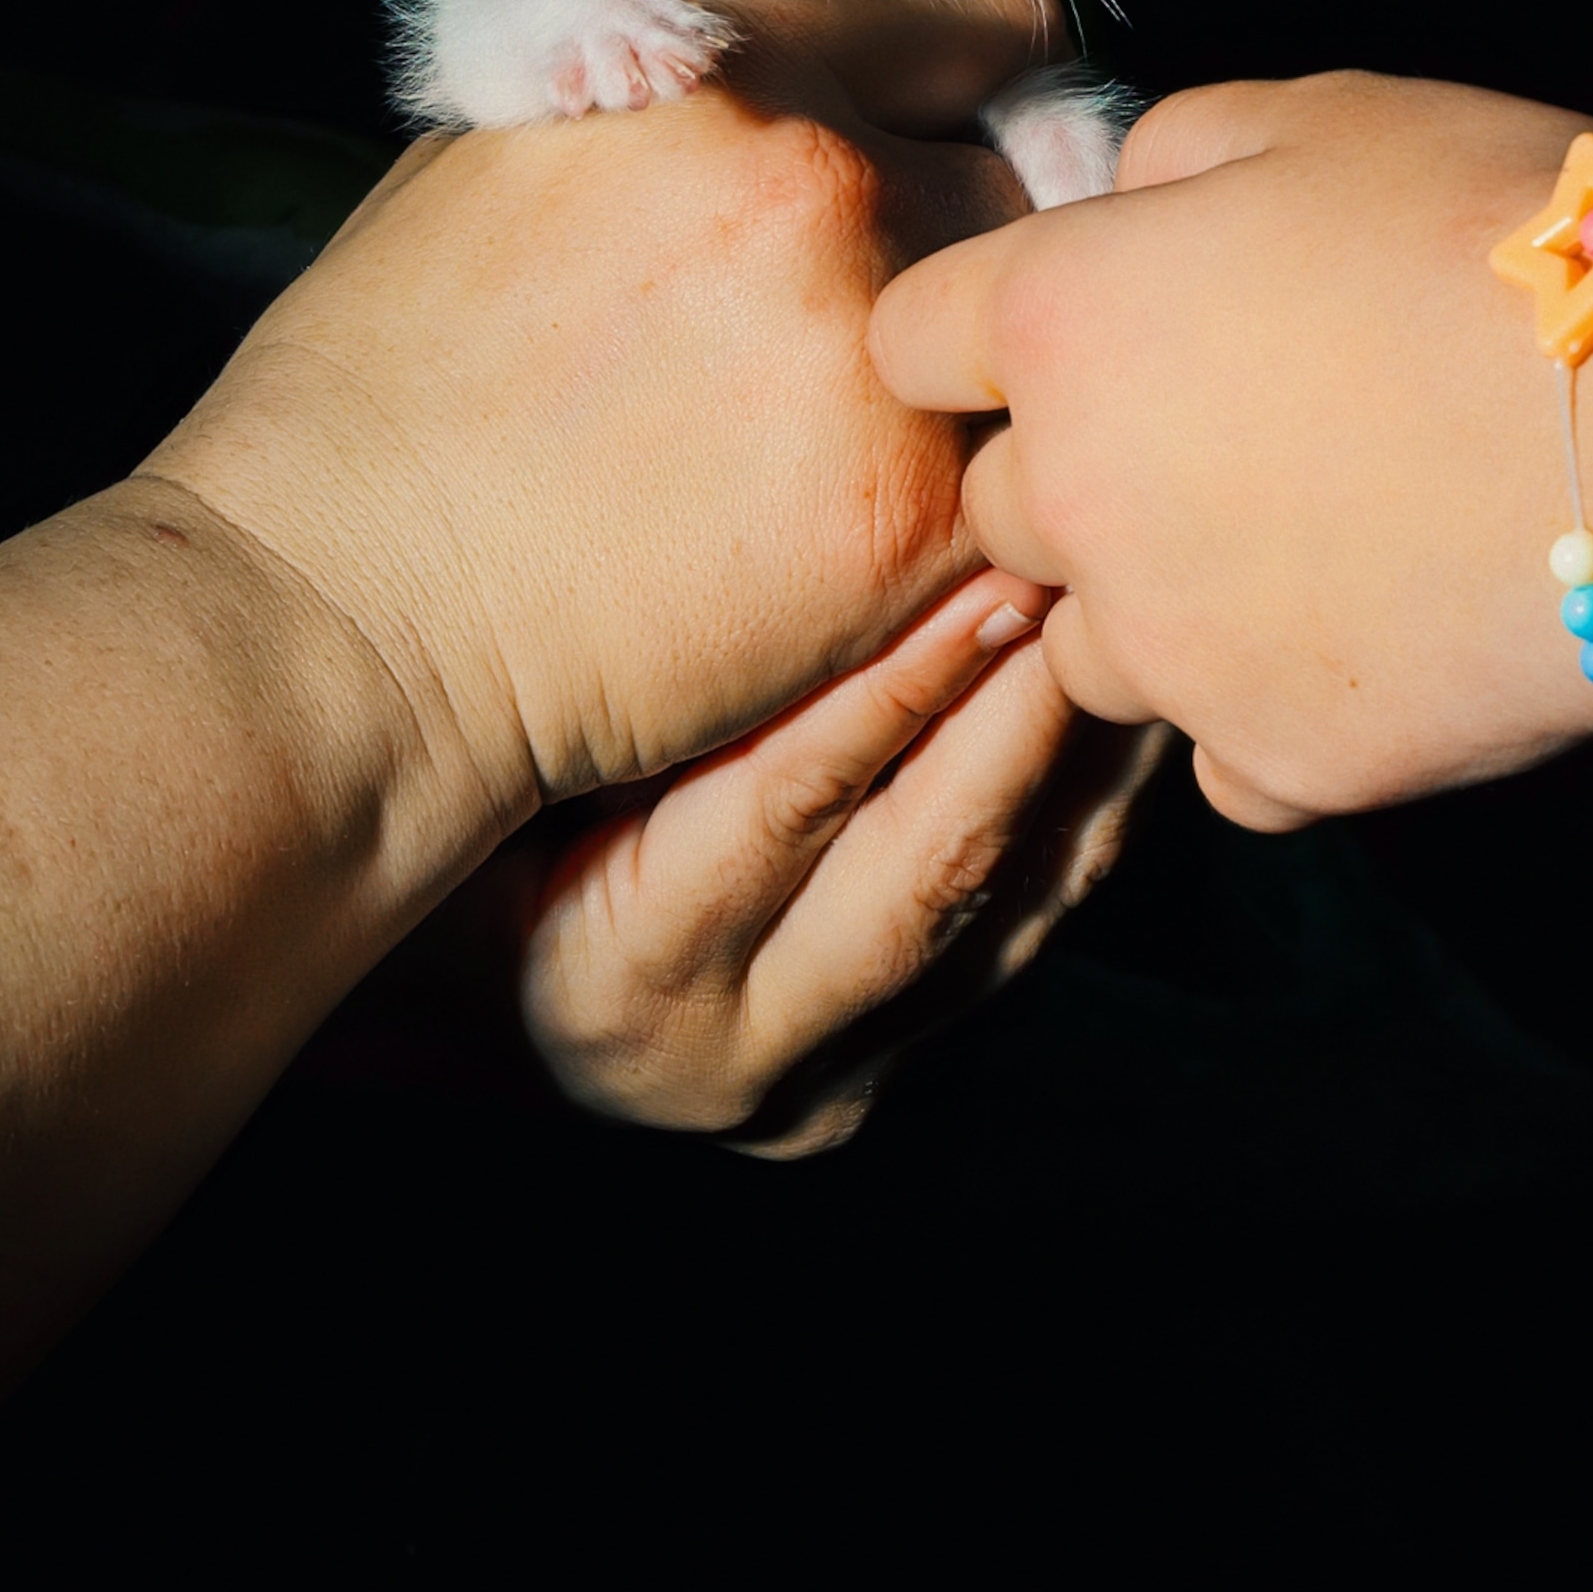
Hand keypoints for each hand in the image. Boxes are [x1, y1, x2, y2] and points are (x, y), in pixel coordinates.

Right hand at [141, 0, 1061, 846]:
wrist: (348, 604)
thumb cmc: (389, 384)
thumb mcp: (515, 144)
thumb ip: (682, 90)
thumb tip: (792, 79)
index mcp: (736, 63)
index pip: (980, 28)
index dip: (992, 87)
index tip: (997, 132)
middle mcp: (830, 175)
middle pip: (1031, 183)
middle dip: (996, 243)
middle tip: (940, 320)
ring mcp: (882, 343)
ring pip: (1040, 342)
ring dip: (994, 381)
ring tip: (902, 444)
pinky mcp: (914, 514)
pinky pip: (1019, 479)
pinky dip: (979, 505)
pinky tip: (891, 543)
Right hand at [488, 568, 1154, 1154]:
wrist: (458, 974)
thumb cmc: (453, 828)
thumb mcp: (510, 761)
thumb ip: (633, 680)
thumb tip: (740, 505)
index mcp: (613, 979)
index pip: (783, 813)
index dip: (895, 686)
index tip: (988, 569)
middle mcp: (726, 1059)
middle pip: (919, 877)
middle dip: (1023, 716)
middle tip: (1095, 583)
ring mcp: (817, 1085)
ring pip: (994, 916)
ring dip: (1079, 766)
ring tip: (1139, 624)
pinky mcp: (879, 1075)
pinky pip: (1012, 937)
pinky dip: (1075, 817)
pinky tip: (1121, 711)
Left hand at [875, 70, 1592, 826]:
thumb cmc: (1498, 234)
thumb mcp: (1318, 114)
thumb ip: (1170, 153)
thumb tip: (1121, 206)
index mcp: (1059, 320)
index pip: (910, 339)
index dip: (978, 327)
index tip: (1062, 328)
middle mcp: (1074, 500)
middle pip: (991, 509)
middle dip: (1068, 474)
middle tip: (1216, 436)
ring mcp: (1170, 651)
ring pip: (1087, 649)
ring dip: (1154, 606)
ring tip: (1297, 546)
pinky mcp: (1278, 759)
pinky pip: (1218, 755)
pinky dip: (1266, 711)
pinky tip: (1363, 640)